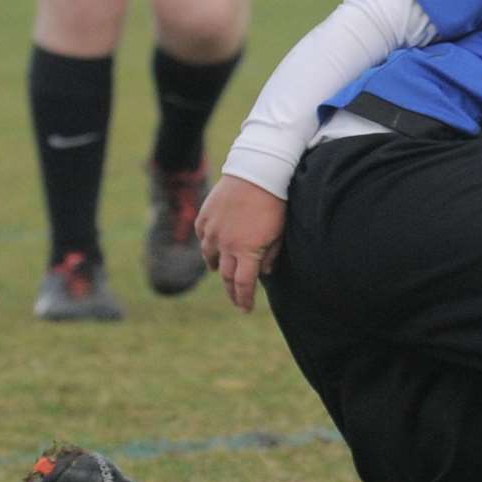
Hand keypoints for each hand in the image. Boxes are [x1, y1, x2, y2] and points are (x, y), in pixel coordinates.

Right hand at [196, 175, 286, 312]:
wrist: (256, 172)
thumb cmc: (274, 203)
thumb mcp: (279, 233)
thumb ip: (271, 255)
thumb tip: (264, 273)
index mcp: (246, 252)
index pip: (243, 284)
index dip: (243, 299)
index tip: (245, 309)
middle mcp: (224, 245)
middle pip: (225, 275)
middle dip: (232, 290)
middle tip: (236, 299)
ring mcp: (212, 230)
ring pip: (209, 257)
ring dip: (217, 267)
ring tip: (223, 271)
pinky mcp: (204, 217)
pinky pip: (203, 236)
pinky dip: (208, 245)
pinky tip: (213, 246)